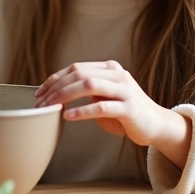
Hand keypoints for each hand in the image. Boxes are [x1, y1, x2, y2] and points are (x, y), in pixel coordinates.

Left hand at [33, 60, 172, 145]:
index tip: (39, 92)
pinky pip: (101, 107)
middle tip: (40, 103)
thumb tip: (54, 93)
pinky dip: (82, 111)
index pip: (76, 68)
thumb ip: (86, 90)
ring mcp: (124, 90)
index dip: (55, 79)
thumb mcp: (104, 96)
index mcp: (109, 68)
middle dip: (56, 88)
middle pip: (80, 74)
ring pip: (89, 85)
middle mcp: (117, 75)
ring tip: (50, 107)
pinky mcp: (129, 108)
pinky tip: (67, 116)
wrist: (155, 125)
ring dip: (65, 96)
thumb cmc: (124, 113)